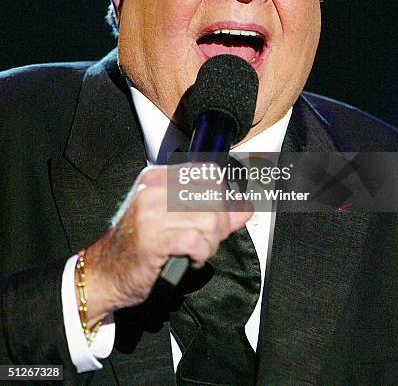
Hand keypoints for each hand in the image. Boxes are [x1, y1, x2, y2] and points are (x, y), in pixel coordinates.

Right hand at [79, 164, 251, 325]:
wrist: (105, 272)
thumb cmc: (139, 247)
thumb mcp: (174, 221)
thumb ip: (213, 213)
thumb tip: (245, 207)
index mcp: (158, 178)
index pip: (208, 173)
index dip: (222, 196)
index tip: (218, 215)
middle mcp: (154, 190)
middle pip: (213, 197)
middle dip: (220, 224)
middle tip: (207, 240)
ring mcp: (151, 213)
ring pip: (209, 220)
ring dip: (211, 242)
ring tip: (198, 251)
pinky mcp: (152, 238)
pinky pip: (196, 241)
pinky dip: (201, 254)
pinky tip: (191, 258)